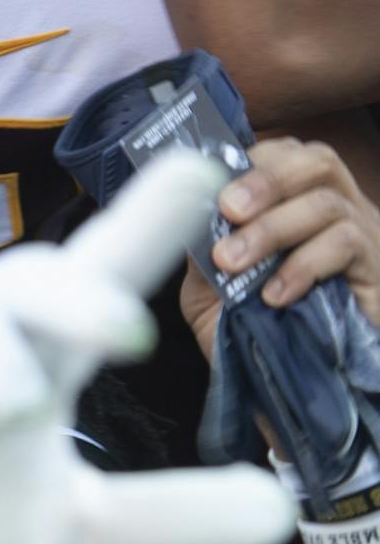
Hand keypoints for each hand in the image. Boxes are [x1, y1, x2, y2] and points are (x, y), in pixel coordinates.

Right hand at [0, 150, 294, 543]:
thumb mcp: (81, 538)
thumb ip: (173, 519)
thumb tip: (282, 508)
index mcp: (40, 361)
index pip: (102, 275)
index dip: (150, 220)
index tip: (206, 167)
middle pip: (31, 281)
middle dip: (77, 295)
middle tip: (126, 335)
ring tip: (16, 406)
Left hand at [180, 136, 379, 359]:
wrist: (294, 389)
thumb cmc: (257, 333)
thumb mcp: (214, 290)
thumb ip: (201, 252)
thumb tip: (183, 217)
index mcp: (297, 205)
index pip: (288, 155)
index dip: (253, 162)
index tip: (214, 188)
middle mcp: (337, 211)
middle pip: (316, 163)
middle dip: (266, 180)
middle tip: (227, 209)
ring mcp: (364, 237)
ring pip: (326, 204)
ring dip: (272, 229)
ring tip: (233, 262)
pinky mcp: (377, 270)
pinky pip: (346, 246)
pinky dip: (303, 265)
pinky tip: (273, 295)